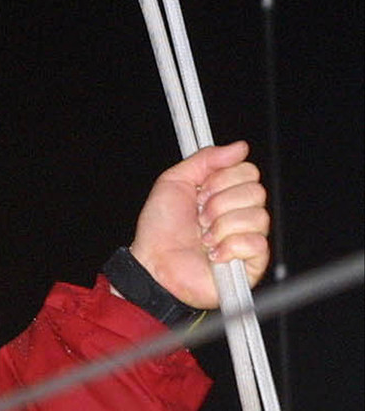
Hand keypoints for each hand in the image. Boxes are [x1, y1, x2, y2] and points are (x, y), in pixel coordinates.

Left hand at [129, 140, 269, 308]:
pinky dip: (228, 247)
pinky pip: (256, 243)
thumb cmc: (160, 228)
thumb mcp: (174, 182)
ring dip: (221, 226)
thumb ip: (205, 160)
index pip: (248, 171)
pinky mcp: (253, 263)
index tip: (200, 191)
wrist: (153, 263)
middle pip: (256, 191)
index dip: (222, 179)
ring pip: (258, 216)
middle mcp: (240, 213)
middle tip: (199, 217)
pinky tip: (213, 254)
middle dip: (219, 203)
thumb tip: (240, 147)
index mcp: (225, 193)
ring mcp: (248, 238)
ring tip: (203, 238)